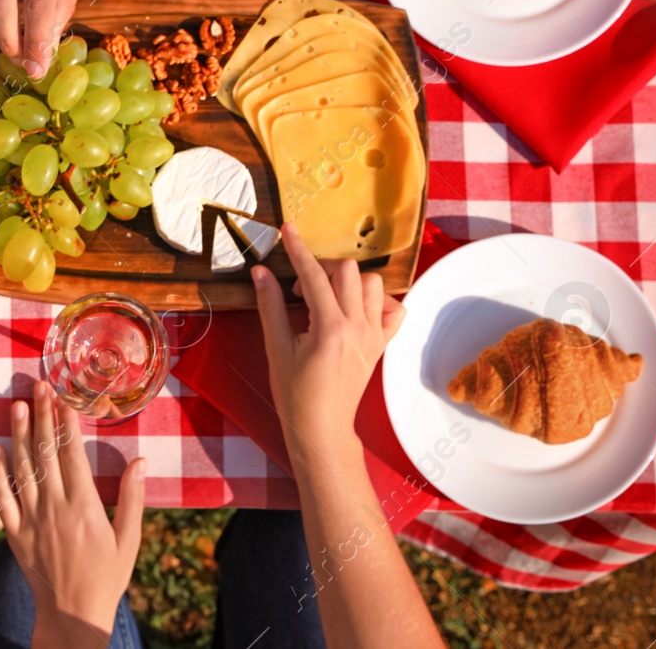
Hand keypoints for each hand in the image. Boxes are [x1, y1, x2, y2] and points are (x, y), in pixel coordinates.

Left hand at [0, 379, 144, 639]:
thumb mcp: (129, 540)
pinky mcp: (14, 533)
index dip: (66, 424)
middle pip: (44, 453)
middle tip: (38, 387)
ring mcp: (31, 519)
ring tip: (16, 405)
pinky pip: (2, 498)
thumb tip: (140, 462)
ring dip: (18, 434)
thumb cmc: (107, 578)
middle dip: (41, 416)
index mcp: (84, 506)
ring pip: (21, 468)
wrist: (72, 615)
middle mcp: (55, 507)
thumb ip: (133, 499)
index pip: (72, 454)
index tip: (64, 399)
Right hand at [253, 224, 404, 465]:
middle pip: (348, 271)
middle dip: (321, 267)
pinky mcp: (382, 344)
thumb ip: (270, 305)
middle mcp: (358, 326)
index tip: (288, 230)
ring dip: (348, 281)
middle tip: (300, 288)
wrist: (321, 426)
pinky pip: (395, 310)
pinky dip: (380, 300)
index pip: (314, 275)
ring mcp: (374, 335)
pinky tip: (357, 307)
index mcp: (329, 327)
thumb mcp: (276, 348)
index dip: (298, 249)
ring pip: (372, 284)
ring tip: (326, 297)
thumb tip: (260, 271)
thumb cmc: (294, 392)